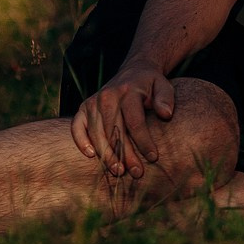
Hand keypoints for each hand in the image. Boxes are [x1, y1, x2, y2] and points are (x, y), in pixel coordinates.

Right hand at [71, 58, 175, 177]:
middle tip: (136, 172)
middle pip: (115, 131)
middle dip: (126, 154)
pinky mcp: (83, 108)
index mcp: (128, 91)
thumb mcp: (164, 85)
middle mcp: (107, 96)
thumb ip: (166, 98)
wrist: (134, 71)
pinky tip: (91, 155)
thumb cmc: (150, 84)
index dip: (144, 142)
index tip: (153, 157)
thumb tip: (166, 115)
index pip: (135, 122)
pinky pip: (77, 127)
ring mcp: (93, 102)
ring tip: (119, 171)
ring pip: (97, 134)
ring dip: (107, 155)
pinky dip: (81, 141)